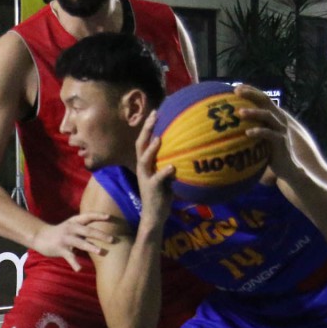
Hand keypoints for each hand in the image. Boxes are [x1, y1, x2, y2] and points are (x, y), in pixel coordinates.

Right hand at [32, 213, 115, 271]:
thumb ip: (84, 228)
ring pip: (80, 243)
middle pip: (87, 231)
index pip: (88, 216)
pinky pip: (69, 257)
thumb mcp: (71, 226)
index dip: (98, 216)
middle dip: (100, 235)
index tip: (109, 217)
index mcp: (74, 222)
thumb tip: (101, 231)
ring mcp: (65, 239)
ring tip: (100, 252)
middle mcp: (70, 229)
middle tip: (112, 239)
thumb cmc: (60, 232)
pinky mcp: (60, 249)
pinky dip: (74, 263)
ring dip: (91, 247)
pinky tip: (79, 269)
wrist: (40, 236)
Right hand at [135, 111, 174, 227]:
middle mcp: (143, 168)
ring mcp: (146, 178)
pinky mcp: (152, 188)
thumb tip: (185, 151)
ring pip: (144, 159)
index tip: (156, 111)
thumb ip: (171, 164)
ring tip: (159, 138)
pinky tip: (173, 166)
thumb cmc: (162, 196)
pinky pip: (158, 178)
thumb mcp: (166, 177)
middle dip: (147, 129)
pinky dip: (165, 172)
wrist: (154, 216)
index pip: (144, 141)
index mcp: (145, 164)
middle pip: (140, 144)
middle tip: (155, 115)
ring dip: (152, 148)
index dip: (148, 126)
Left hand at [236, 85, 295, 178]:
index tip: (236, 87)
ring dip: (254, 112)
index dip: (251, 90)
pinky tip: (247, 133)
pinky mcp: (281, 141)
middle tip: (237, 92)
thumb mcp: (260, 136)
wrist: (287, 167)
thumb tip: (229, 124)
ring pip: (268, 116)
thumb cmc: (269, 152)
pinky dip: (258, 132)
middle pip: (265, 101)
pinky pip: (269, 134)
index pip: (262, 98)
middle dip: (252, 94)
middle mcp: (278, 119)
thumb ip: (251, 126)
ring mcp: (281, 129)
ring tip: (240, 112)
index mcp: (273, 116)